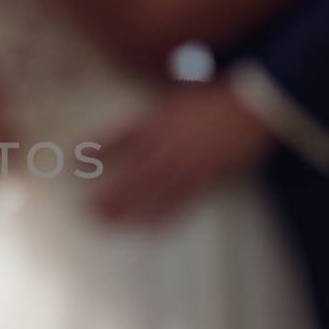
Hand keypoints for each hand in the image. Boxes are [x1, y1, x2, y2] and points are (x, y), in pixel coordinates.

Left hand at [92, 82, 273, 225]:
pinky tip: (146, 228)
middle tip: (87, 210)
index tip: (74, 159)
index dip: (97, 149)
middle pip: (133, 173)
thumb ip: (156, 121)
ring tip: (107, 223)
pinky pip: (182, 200)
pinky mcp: (207, 175)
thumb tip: (138, 135)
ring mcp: (188, 161)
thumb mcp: (177, 102)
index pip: (120, 136)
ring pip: (152, 190)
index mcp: (159, 120)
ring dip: (128, 208)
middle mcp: (169, 143)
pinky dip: (163, 216)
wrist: (254, 104)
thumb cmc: (215, 99)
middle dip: (110, 192)